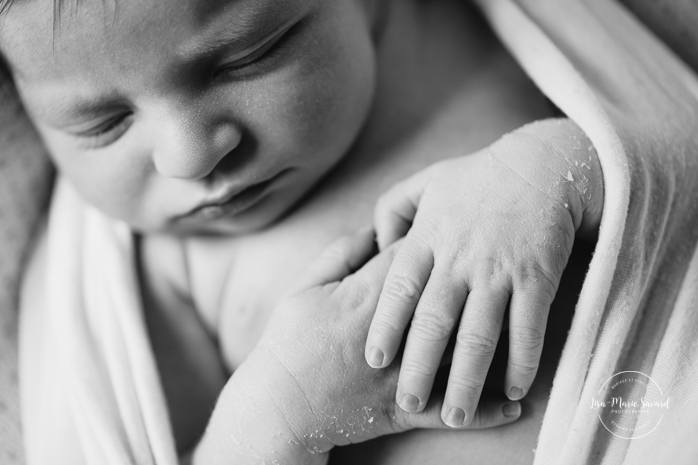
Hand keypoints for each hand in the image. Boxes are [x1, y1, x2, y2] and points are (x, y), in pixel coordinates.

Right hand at [194, 228, 522, 464]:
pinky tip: (516, 401)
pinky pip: (453, 410)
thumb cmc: (288, 345)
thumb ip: (339, 255)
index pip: (415, 261)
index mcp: (367, 297)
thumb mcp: (304, 288)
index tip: (464, 222)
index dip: (439, 240)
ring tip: (529, 328)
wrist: (279, 406)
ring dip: (497, 345)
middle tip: (503, 260)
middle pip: (447, 302)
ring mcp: (403, 373)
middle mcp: (396, 333)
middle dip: (477, 281)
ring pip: (458, 355)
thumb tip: (372, 230)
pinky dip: (487, 410)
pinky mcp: (404, 411)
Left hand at [364, 119, 602, 427]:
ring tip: (455, 415)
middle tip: (409, 401)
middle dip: (419, 367)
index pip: (399, 290)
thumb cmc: (477, 177)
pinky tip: (514, 391)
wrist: (539, 165)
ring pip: (479, 336)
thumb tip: (375, 242)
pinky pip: (528, 328)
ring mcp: (498, 271)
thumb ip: (393, 208)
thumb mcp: (426, 182)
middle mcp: (458, 259)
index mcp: (428, 238)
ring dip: (467, 380)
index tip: (375, 360)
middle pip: (434, 322)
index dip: (386, 326)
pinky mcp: (537, 277)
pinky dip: (522, 362)